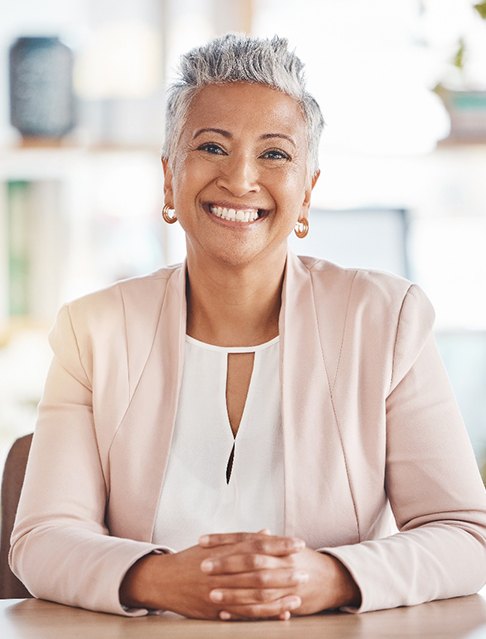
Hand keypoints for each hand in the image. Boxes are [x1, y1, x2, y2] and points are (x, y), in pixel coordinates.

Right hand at [119, 533, 305, 619]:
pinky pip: (244, 614)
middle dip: (284, 571)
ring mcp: (219, 591)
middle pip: (258, 570)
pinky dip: (264, 614)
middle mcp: (223, 570)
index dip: (279, 544)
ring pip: (254, 595)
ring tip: (298, 596)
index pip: (257, 544)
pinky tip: (280, 614)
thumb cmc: (191, 559)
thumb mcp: (214, 545)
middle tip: (305, 571)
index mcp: (224, 550)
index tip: (298, 543)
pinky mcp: (216, 610)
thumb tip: (266, 532)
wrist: (164, 580)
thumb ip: (242, 540)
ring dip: (279, 597)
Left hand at [199, 531, 360, 619]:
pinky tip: (226, 612)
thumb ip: (264, 541)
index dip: (224, 539)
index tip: (202, 541)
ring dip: (233, 590)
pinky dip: (244, 611)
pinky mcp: (288, 601)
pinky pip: (264, 608)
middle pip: (251, 560)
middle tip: (204, 565)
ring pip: (256, 586)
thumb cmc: (303, 561)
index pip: (247, 538)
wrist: (334, 578)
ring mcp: (286, 582)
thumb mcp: (284, 546)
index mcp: (277, 544)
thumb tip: (247, 531)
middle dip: (226, 563)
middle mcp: (282, 560)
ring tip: (211, 592)